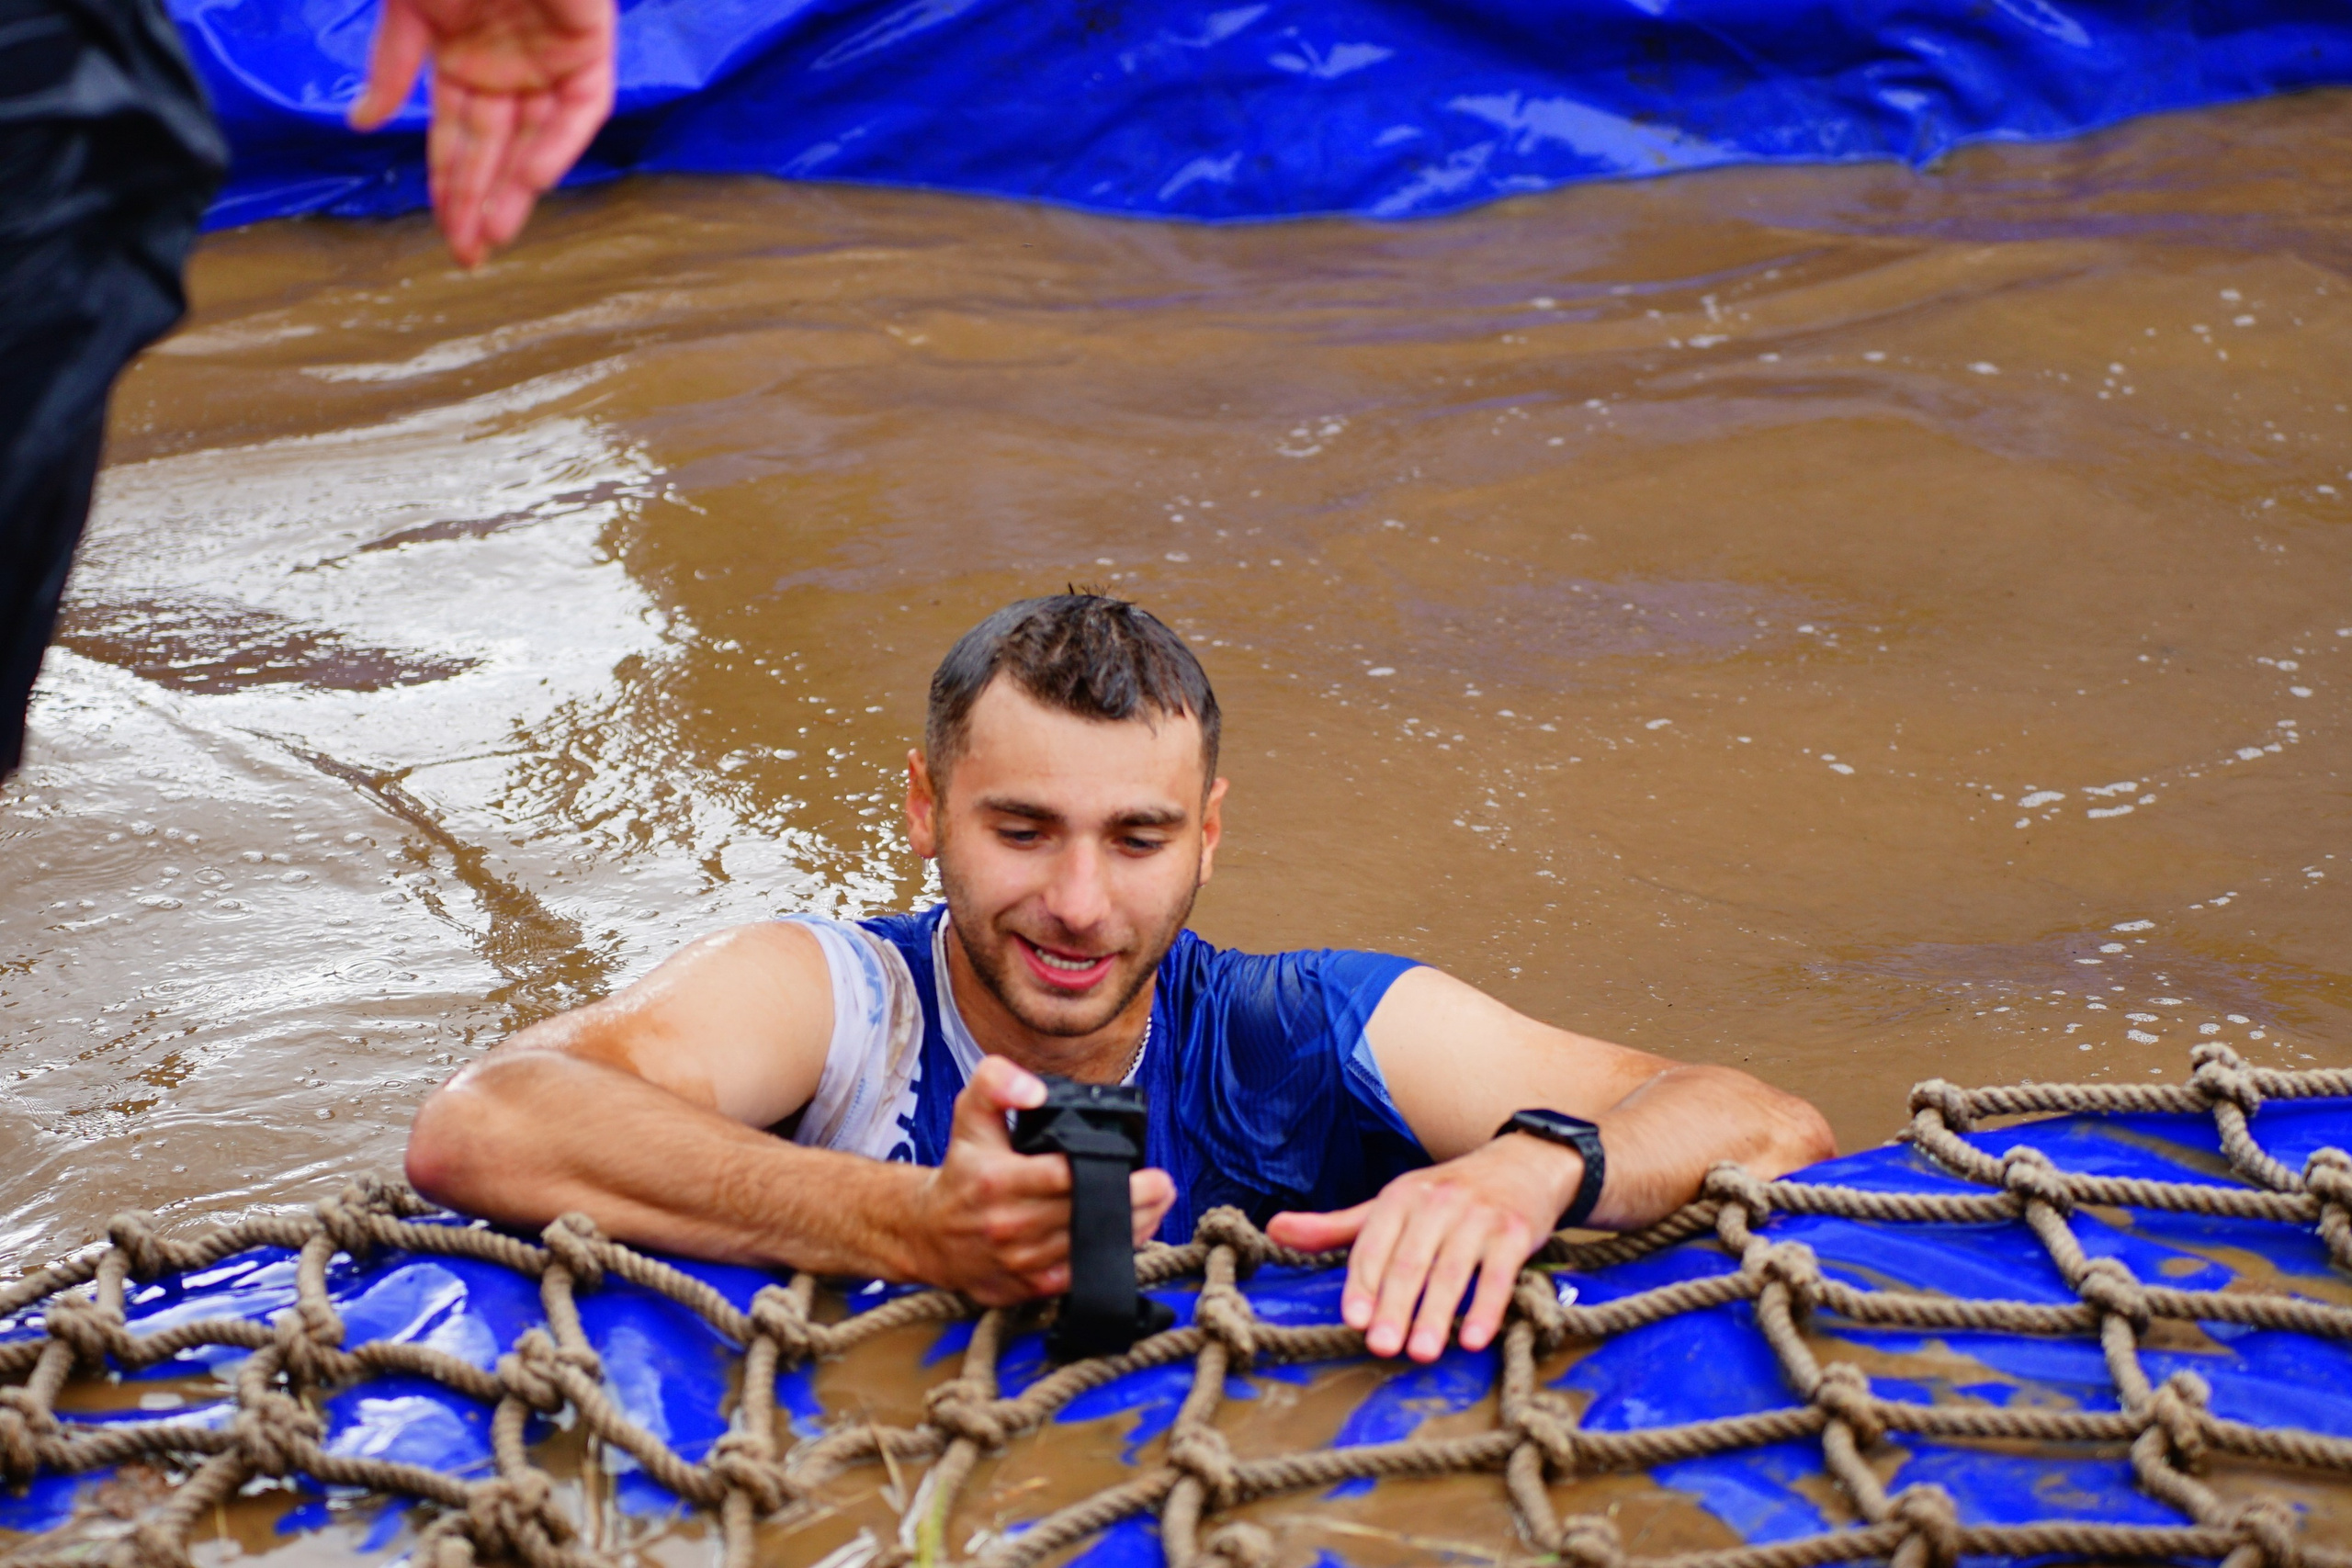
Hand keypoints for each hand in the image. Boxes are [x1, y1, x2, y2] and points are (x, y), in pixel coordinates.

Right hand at [348, 0, 617, 267]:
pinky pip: (579, 109)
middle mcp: (506, 68)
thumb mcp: (407, 9)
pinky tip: (528, 177)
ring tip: (492, 234)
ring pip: (535, 140)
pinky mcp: (589, 47)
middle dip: (478, 201)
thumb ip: (392, 65)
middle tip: (466, 255)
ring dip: (514, 187)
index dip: (448, 183)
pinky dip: (556, 143)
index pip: (456, 137)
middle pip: (494, 149)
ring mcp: (547, 59)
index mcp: (459, 58)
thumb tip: (361, 125)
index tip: (441, 231)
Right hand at [902, 1056, 1176, 1305]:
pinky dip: (1107, 1257)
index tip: (1145, 1167)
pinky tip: (1129, 1234)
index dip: (1109, 1173)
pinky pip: (1078, 1276)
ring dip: (1130, 1229)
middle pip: (1084, 1215)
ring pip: (1087, 1248)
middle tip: (1164, 1185)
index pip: (1064, 1179)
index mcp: (996, 1182)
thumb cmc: (961, 1169)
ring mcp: (1017, 1263)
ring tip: (1157, 1205)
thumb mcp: (969, 1112)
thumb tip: (1035, 1089)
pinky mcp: (1026, 1289)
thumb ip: (996, 1082)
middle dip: (1134, 1202)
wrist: (926, 1231)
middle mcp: (1006, 1227)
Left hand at [1265, 1136, 1575, 1362]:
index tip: (1355, 1320)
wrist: (1524, 1164)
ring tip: (1423, 1352)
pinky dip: (1486, 1308)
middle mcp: (1436, 1202)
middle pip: (1409, 1262)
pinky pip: (1498, 1275)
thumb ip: (1336, 1227)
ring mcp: (1478, 1216)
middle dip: (1395, 1306)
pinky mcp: (1514, 1231)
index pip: (1373, 1245)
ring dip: (1437, 1314)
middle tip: (1383, 1347)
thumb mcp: (1391, 1204)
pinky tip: (1474, 1338)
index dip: (1362, 1284)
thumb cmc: (1448, 1194)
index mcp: (1399, 1197)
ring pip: (1451, 1271)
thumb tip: (1274, 1229)